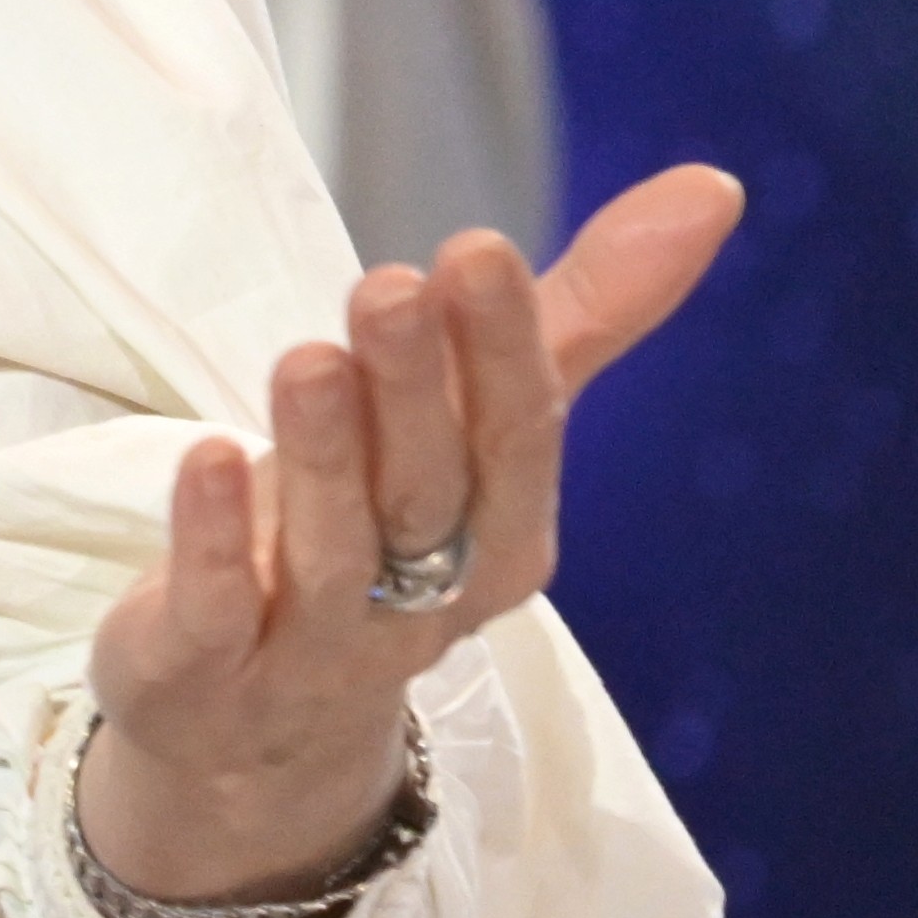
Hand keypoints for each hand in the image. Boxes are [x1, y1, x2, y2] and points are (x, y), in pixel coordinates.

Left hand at [78, 166, 740, 902]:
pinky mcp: (205, 670)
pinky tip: (205, 459)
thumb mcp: (477, 434)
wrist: (260, 732)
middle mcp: (419, 594)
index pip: (514, 438)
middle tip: (388, 284)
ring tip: (305, 358)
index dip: (499, 350)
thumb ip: (576, 317)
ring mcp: (313, 642)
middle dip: (414, 388)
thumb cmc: (381, 542)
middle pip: (425, 488)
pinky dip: (213, 540)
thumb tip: (713, 184)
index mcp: (500, 535)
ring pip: (330, 548)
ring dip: (321, 453)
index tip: (476, 249)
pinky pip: (215, 610)